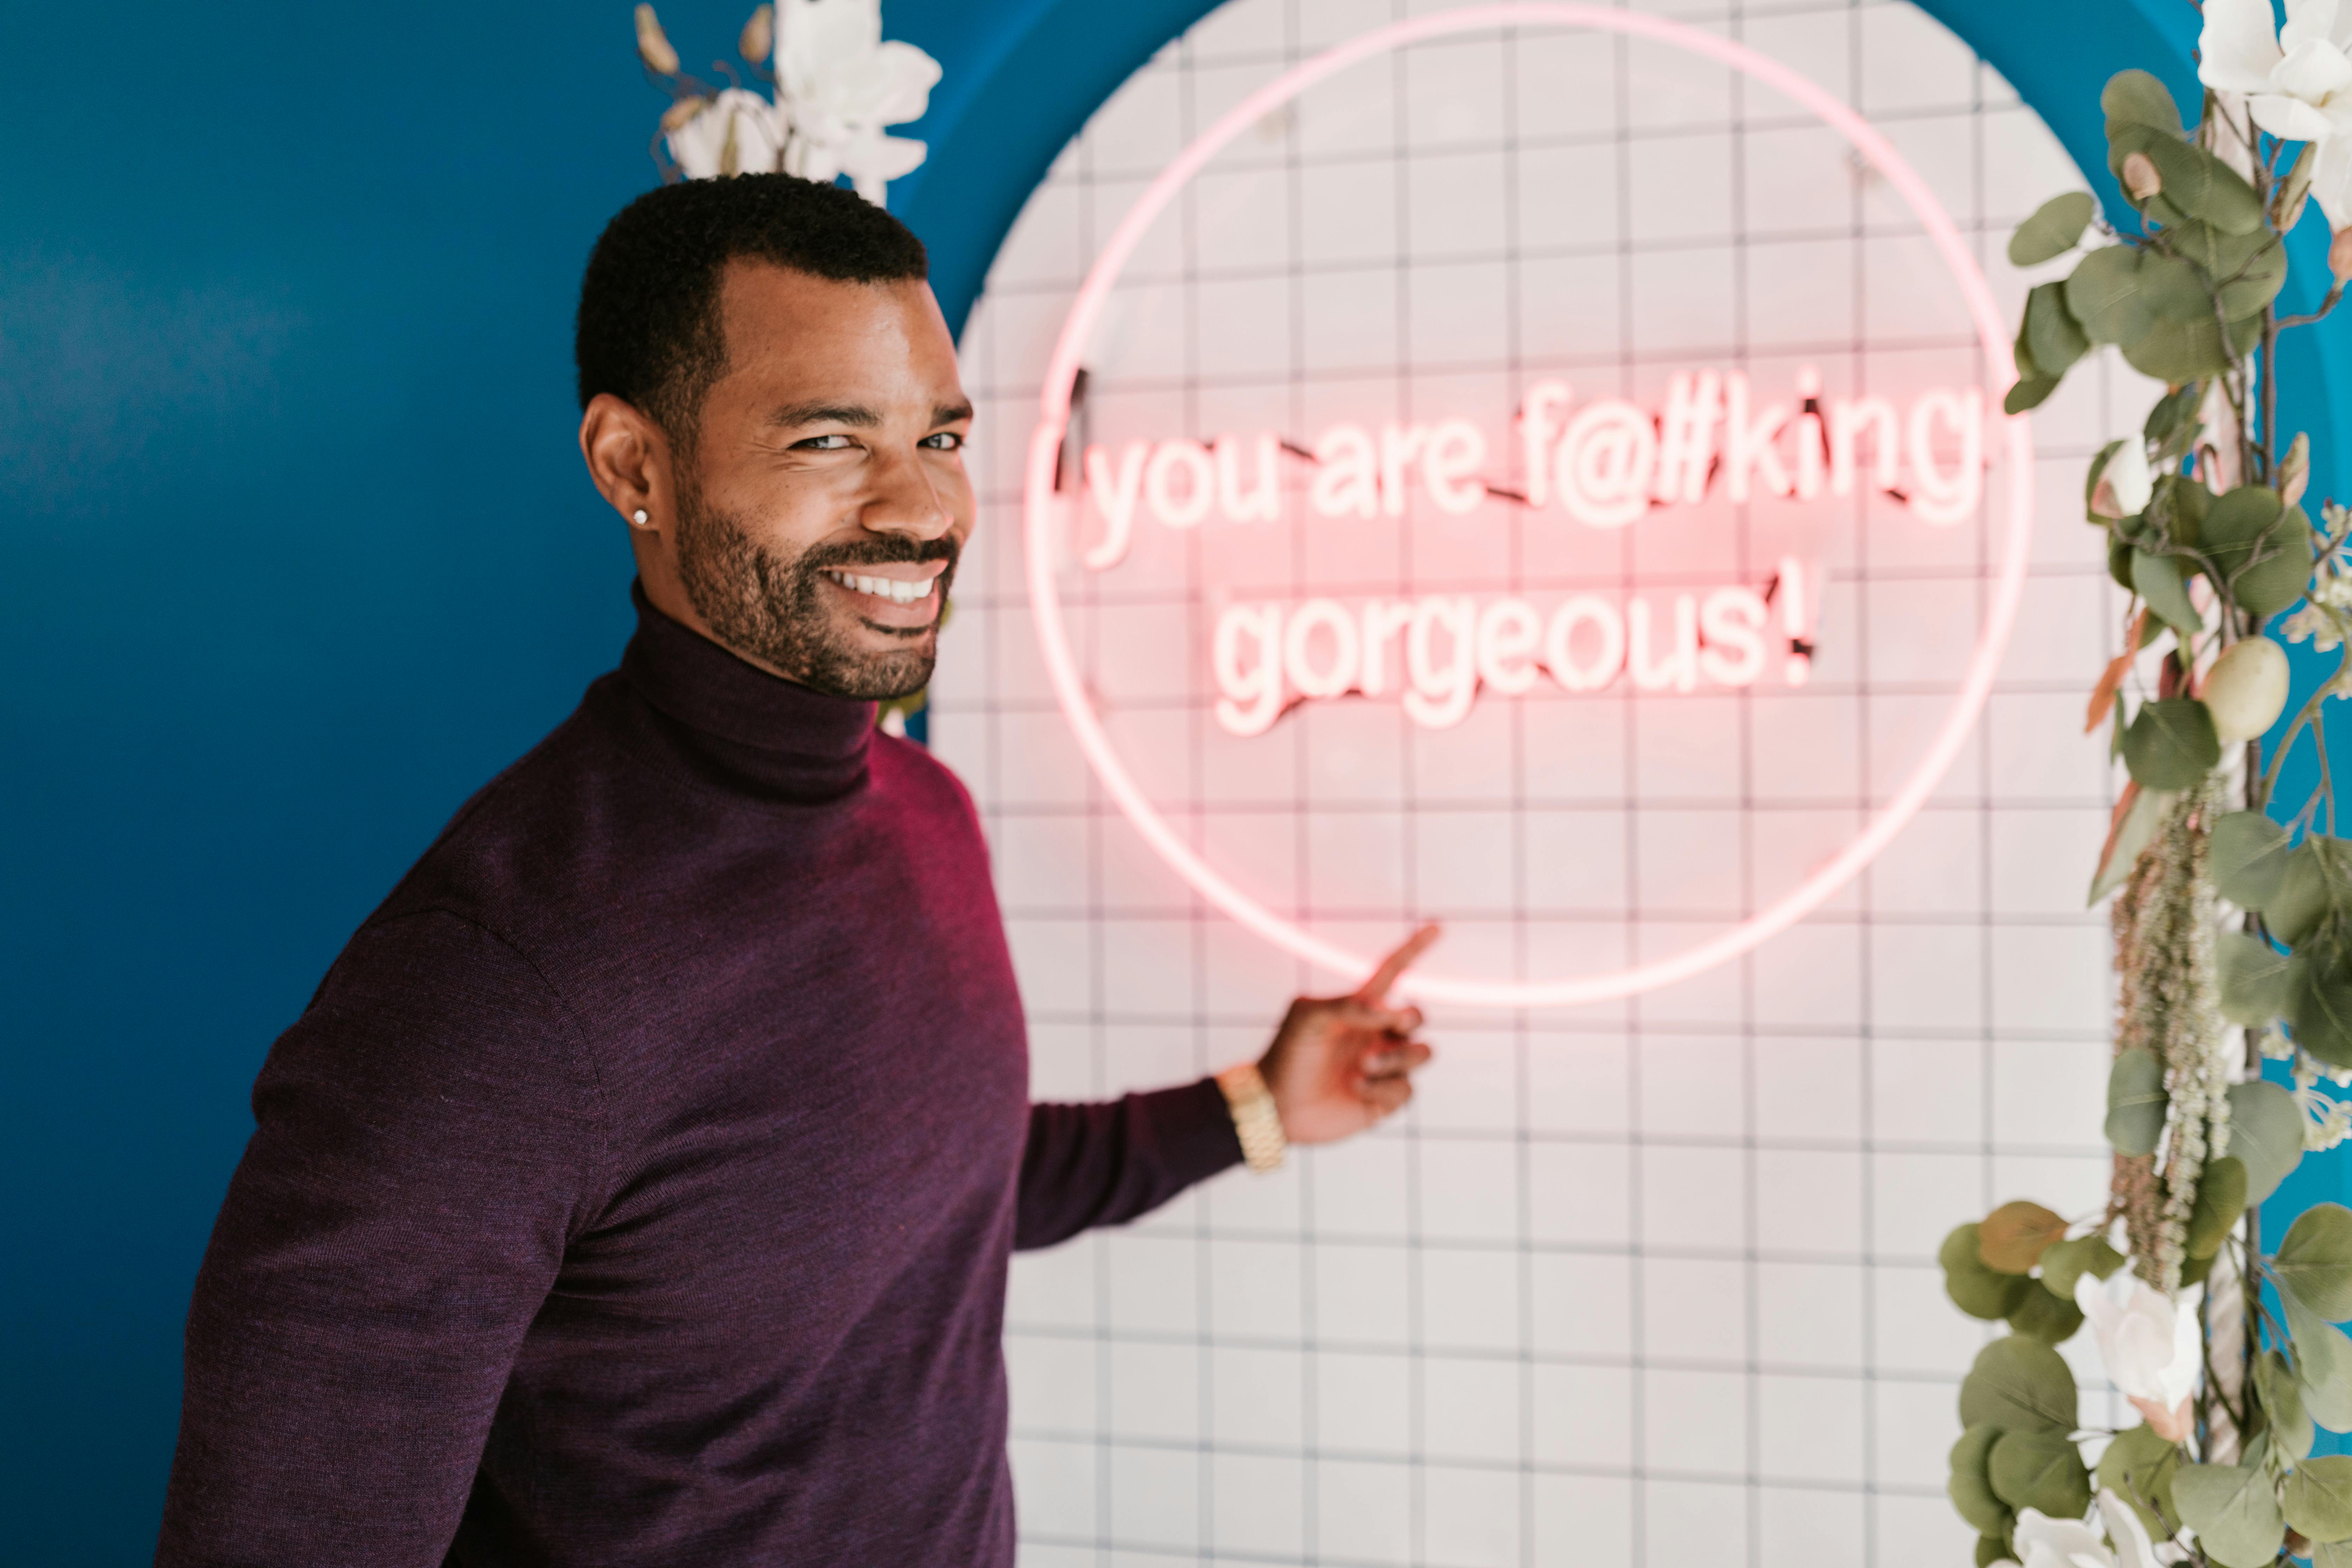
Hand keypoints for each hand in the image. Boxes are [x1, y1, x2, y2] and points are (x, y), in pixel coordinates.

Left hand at [1256, 925, 1439, 1144]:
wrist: (1277, 1103)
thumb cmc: (1288, 1054)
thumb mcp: (1308, 1017)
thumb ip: (1349, 1005)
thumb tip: (1390, 1013)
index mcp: (1360, 1007)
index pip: (1393, 971)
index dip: (1414, 948)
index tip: (1436, 926)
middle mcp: (1377, 1033)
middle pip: (1417, 1016)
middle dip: (1407, 1019)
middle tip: (1385, 1028)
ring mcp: (1384, 1064)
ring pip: (1421, 1053)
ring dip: (1394, 1058)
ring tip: (1361, 1066)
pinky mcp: (1386, 1097)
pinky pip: (1407, 1089)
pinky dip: (1382, 1088)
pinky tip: (1355, 1089)